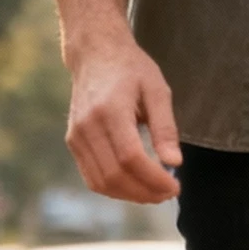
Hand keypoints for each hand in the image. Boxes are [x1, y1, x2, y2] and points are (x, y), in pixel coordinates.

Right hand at [66, 32, 180, 204]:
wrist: (95, 54)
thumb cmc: (131, 70)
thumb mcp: (157, 90)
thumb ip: (165, 128)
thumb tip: (174, 162)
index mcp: (110, 110)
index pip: (130, 158)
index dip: (154, 178)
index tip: (176, 185)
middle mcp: (87, 126)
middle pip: (115, 175)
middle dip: (145, 192)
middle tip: (169, 192)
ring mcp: (76, 136)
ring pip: (101, 182)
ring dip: (130, 195)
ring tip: (155, 193)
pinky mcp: (73, 142)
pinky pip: (92, 177)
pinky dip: (114, 189)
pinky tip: (135, 185)